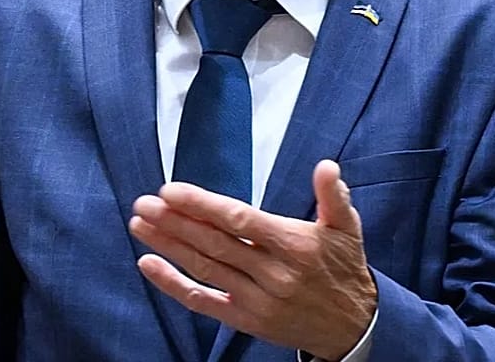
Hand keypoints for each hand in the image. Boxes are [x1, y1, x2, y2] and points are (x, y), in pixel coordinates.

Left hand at [128, 160, 375, 360]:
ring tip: (140, 224)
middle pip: (215, 244)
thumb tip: (326, 167)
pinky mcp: (246, 320)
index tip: (171, 191)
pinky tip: (149, 264)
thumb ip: (333, 196)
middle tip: (143, 203)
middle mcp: (273, 274)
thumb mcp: (347, 229)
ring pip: (204, 269)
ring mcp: (257, 300)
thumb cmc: (344, 269)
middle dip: (175, 222)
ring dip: (168, 246)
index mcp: (294, 246)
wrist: (354, 328)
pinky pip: (203, 301)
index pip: (240, 221)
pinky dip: (173, 284)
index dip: (203, 206)